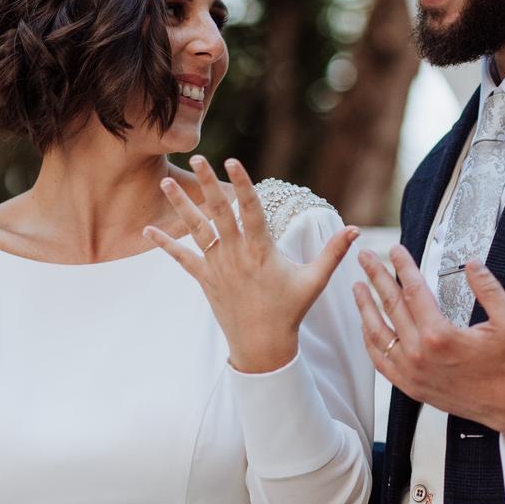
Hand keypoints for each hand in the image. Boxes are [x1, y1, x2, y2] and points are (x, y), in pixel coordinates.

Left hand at [144, 156, 360, 373]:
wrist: (262, 346)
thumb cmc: (290, 310)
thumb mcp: (314, 280)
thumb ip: (333, 252)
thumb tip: (357, 229)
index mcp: (261, 250)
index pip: (250, 210)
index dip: (241, 183)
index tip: (232, 160)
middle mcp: (236, 254)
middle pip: (219, 212)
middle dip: (208, 183)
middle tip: (199, 157)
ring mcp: (218, 267)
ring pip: (196, 230)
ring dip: (181, 205)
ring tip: (166, 181)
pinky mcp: (205, 280)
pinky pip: (182, 259)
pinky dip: (165, 244)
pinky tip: (147, 230)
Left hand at [353, 245, 504, 438]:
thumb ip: (489, 288)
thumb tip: (473, 264)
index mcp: (440, 335)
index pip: (413, 290)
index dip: (403, 266)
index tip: (396, 250)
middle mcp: (419, 354)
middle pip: (390, 306)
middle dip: (376, 277)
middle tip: (365, 258)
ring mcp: (412, 372)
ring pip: (378, 333)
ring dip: (365, 307)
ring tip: (358, 287)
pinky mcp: (411, 387)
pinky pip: (380, 361)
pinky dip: (370, 341)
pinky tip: (366, 327)